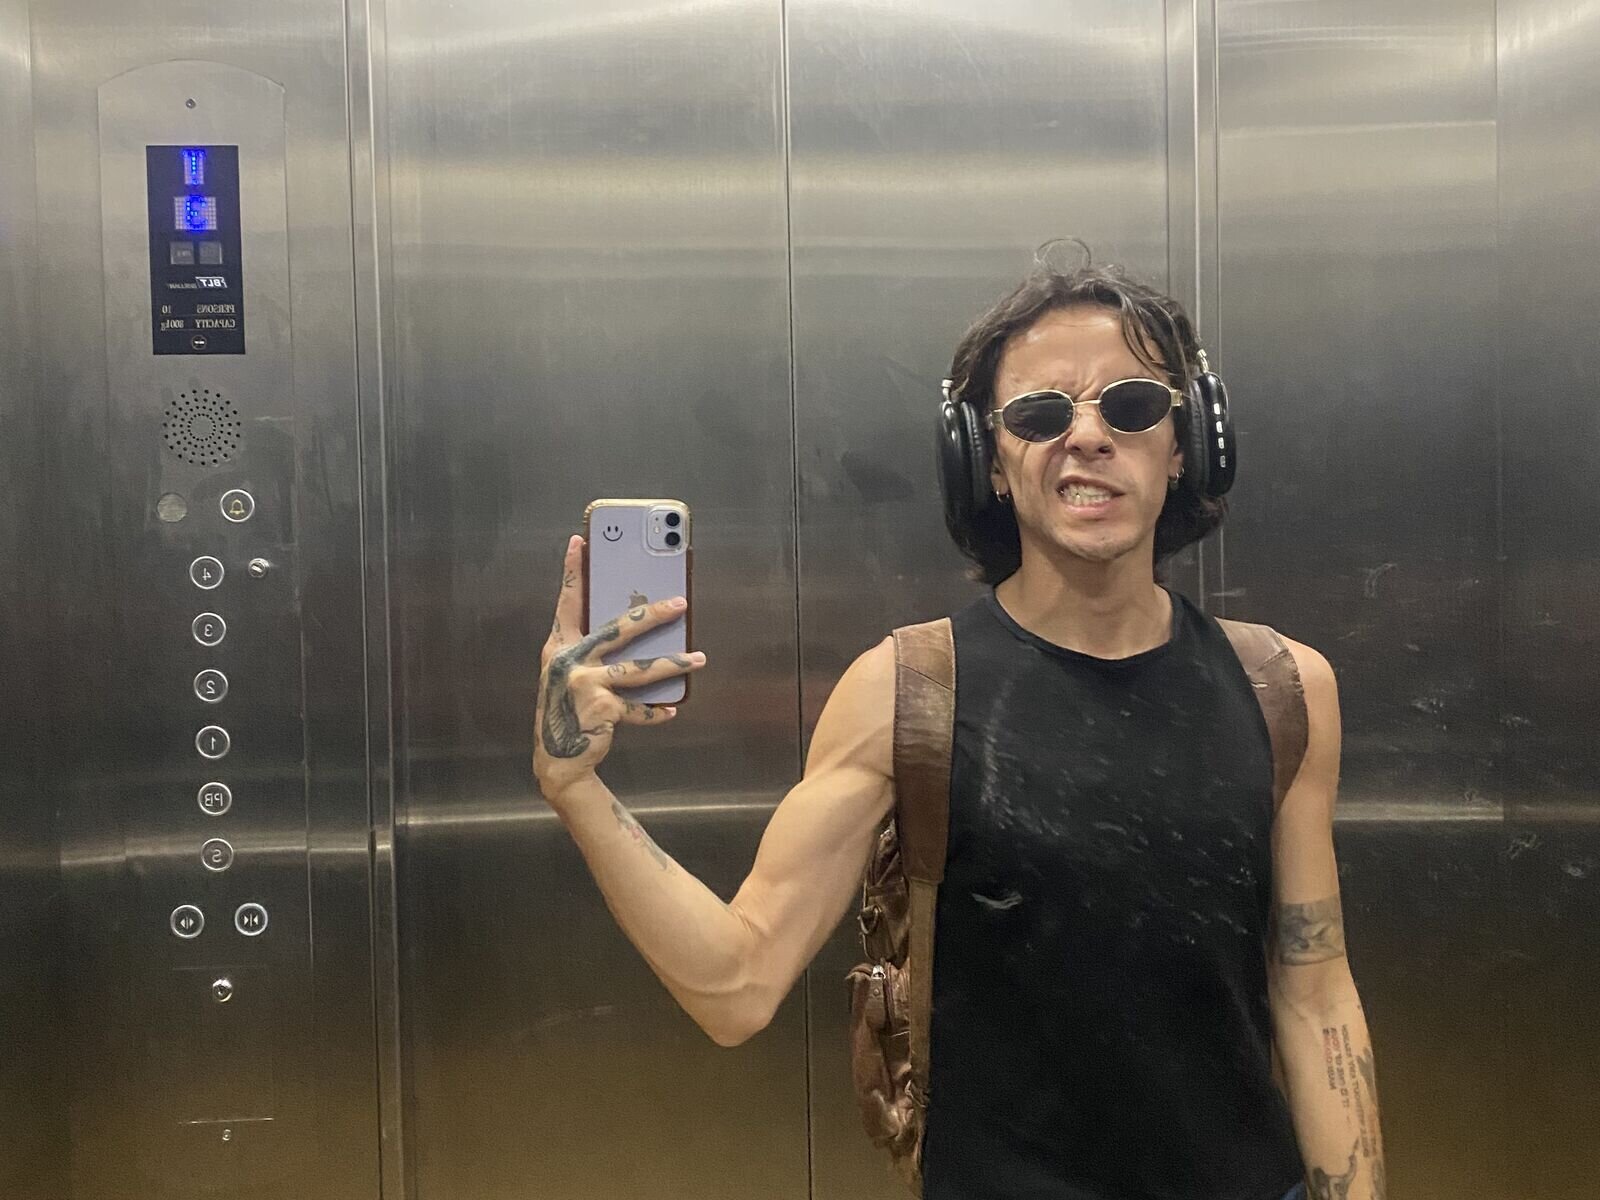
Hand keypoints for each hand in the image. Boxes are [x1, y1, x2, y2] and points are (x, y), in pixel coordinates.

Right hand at [533, 535, 704, 803]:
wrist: (557, 761)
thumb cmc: (569, 710)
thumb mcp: (569, 674)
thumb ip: (591, 649)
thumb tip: (636, 623)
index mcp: (559, 647)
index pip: (568, 602)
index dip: (574, 571)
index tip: (581, 540)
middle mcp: (567, 661)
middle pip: (618, 628)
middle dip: (652, 613)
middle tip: (680, 602)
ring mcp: (583, 685)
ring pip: (639, 669)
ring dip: (673, 663)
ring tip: (699, 659)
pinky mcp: (599, 709)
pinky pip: (638, 707)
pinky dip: (656, 711)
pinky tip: (673, 709)